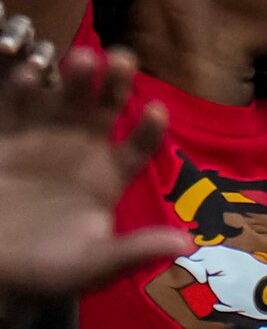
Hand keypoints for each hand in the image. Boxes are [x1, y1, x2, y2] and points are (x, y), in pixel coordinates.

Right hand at [0, 40, 190, 299]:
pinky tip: (27, 76)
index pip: (141, 142)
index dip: (150, 127)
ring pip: (68, 96)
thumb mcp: (90, 266)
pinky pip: (16, 106)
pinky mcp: (9, 139)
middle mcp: (85, 146)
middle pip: (109, 104)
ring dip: (77, 75)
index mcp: (112, 172)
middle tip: (122, 60)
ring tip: (82, 58)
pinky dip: (22, 88)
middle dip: (117, 81)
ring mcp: (47, 138)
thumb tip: (185, 246)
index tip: (156, 110)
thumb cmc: (45, 270)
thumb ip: (131, 252)